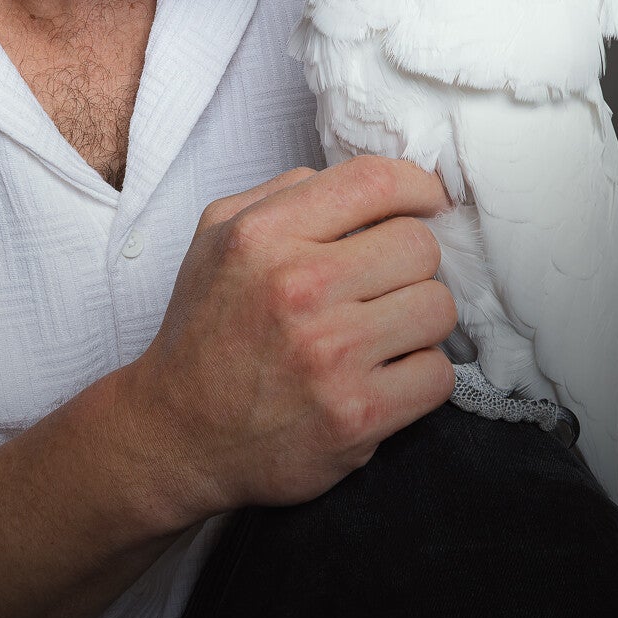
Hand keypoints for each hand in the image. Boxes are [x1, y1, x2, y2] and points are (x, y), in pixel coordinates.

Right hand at [121, 156, 456, 520]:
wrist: (179, 434)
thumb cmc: (205, 332)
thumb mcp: (215, 237)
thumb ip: (281, 193)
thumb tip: (361, 186)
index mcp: (263, 236)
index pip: (375, 183)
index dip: (417, 187)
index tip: (426, 202)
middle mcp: (298, 288)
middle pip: (419, 246)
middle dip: (410, 263)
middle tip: (383, 284)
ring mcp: (331, 355)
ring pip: (438, 308)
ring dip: (418, 320)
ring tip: (383, 331)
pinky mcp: (358, 416)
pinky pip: (438, 374)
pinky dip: (420, 375)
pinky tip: (384, 374)